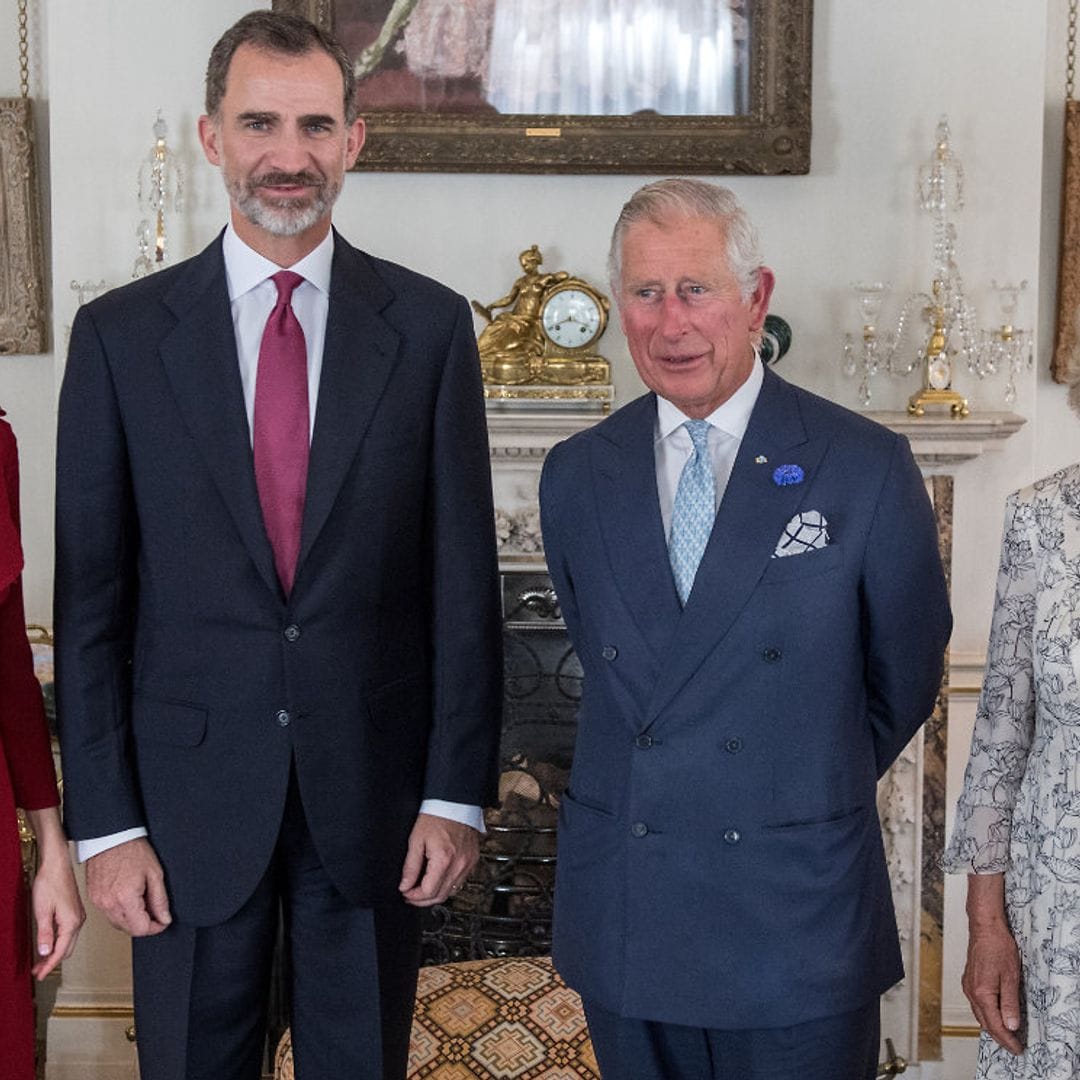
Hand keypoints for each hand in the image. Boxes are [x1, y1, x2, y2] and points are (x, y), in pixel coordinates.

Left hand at [26, 806, 84, 978]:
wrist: (57, 864)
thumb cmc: (49, 883)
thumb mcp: (42, 911)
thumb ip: (44, 934)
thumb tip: (45, 953)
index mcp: (71, 922)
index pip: (60, 951)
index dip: (49, 965)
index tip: (39, 975)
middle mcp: (78, 920)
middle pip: (67, 949)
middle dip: (52, 962)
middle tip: (37, 971)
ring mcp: (78, 915)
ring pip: (68, 942)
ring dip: (55, 953)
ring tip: (41, 961)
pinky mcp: (74, 911)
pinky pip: (69, 933)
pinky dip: (59, 943)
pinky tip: (49, 943)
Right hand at [86, 837, 171, 936]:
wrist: (111, 837)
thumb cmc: (132, 850)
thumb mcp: (155, 874)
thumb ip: (160, 900)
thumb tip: (164, 919)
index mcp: (124, 899)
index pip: (140, 929)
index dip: (156, 928)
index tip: (163, 921)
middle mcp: (108, 904)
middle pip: (128, 929)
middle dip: (144, 925)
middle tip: (156, 912)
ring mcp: (98, 901)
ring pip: (117, 923)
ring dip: (132, 919)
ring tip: (143, 902)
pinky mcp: (93, 897)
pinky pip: (108, 913)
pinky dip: (120, 912)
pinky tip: (129, 899)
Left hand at [398, 813, 479, 907]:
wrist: (456, 802)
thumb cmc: (436, 816)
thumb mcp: (416, 839)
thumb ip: (410, 866)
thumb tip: (404, 885)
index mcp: (444, 859)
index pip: (428, 891)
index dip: (413, 896)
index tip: (405, 892)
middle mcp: (459, 865)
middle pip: (440, 896)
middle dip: (423, 900)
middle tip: (410, 895)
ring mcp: (468, 863)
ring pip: (451, 892)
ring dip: (435, 894)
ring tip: (422, 889)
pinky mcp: (473, 860)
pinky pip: (460, 882)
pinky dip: (447, 885)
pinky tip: (438, 879)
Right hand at [962, 919, 1023, 1053]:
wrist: (985, 929)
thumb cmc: (998, 948)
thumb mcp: (1011, 978)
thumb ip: (1010, 1003)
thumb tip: (1011, 1025)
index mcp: (982, 993)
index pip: (995, 1025)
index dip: (1007, 1040)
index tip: (1017, 1048)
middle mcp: (971, 991)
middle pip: (985, 1023)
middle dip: (999, 1037)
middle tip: (1013, 1046)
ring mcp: (968, 986)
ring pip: (979, 1015)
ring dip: (992, 1027)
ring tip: (1006, 1035)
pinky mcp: (968, 981)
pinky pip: (976, 1005)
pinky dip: (986, 1014)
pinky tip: (994, 1015)